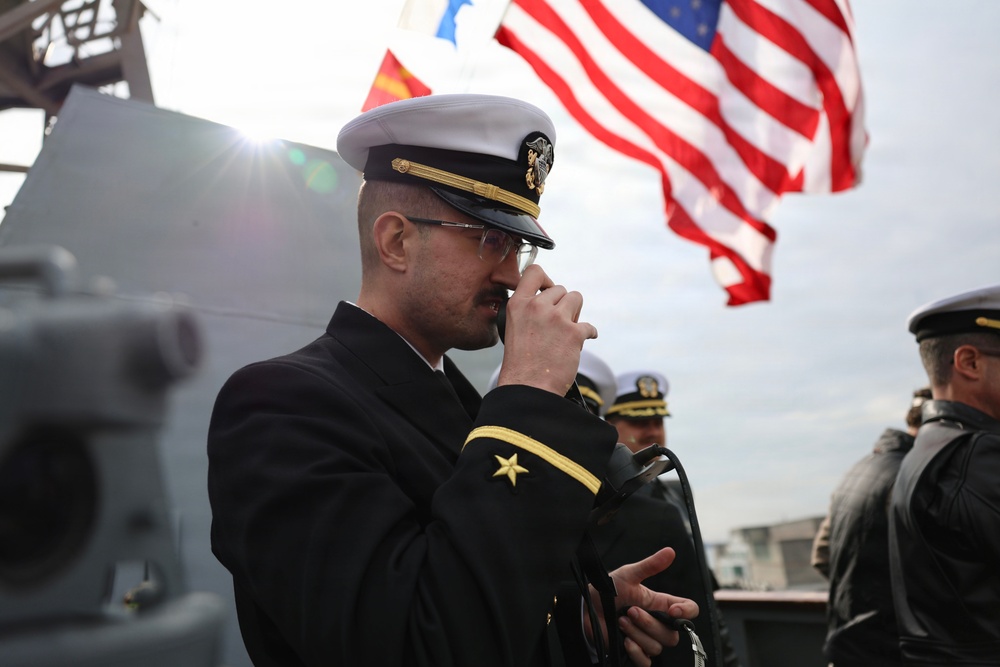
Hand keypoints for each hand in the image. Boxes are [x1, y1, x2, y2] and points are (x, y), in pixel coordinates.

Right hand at [495, 264, 597, 395]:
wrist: (528, 387)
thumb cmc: (520, 363)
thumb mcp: (514, 327)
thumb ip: (528, 310)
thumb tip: (549, 299)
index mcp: (518, 304)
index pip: (534, 272)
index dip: (546, 279)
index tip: (548, 290)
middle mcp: (537, 307)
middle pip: (560, 289)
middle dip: (562, 304)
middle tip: (557, 324)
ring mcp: (556, 318)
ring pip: (576, 298)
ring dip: (575, 313)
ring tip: (567, 329)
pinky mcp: (573, 333)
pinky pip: (589, 326)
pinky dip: (587, 334)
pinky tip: (580, 343)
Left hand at [585, 547, 698, 666]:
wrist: (587, 608)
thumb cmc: (608, 590)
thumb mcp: (628, 575)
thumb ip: (650, 565)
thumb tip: (670, 552)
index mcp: (661, 604)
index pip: (689, 611)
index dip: (686, 612)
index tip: (672, 610)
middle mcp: (658, 623)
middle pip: (672, 634)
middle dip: (649, 623)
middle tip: (630, 611)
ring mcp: (647, 639)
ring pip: (657, 646)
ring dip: (637, 634)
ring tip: (621, 621)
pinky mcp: (635, 652)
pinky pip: (646, 661)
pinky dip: (635, 652)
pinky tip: (624, 640)